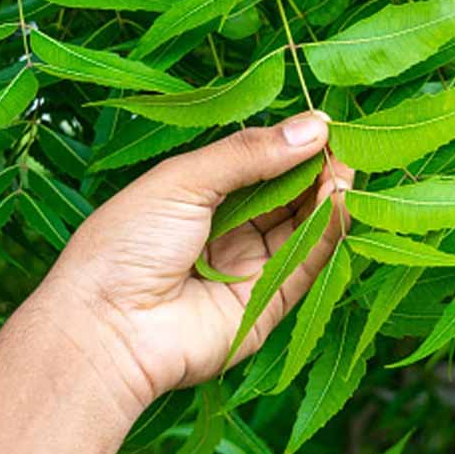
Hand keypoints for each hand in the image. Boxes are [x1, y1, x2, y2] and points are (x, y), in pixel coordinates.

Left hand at [37, 110, 353, 410]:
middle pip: (283, 196)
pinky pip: (305, 265)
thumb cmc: (126, 244)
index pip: (255, 165)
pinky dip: (326, 234)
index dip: (288, 146)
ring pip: (300, 228)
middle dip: (313, 170)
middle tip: (341, 146)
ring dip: (326, 198)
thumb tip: (313, 126)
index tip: (322, 125)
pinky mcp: (267, 305)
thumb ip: (247, 154)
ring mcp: (247, 268)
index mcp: (196, 197)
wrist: (108, 327)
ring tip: (345, 170)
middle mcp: (225, 231)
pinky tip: (340, 202)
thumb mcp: (182, 181)